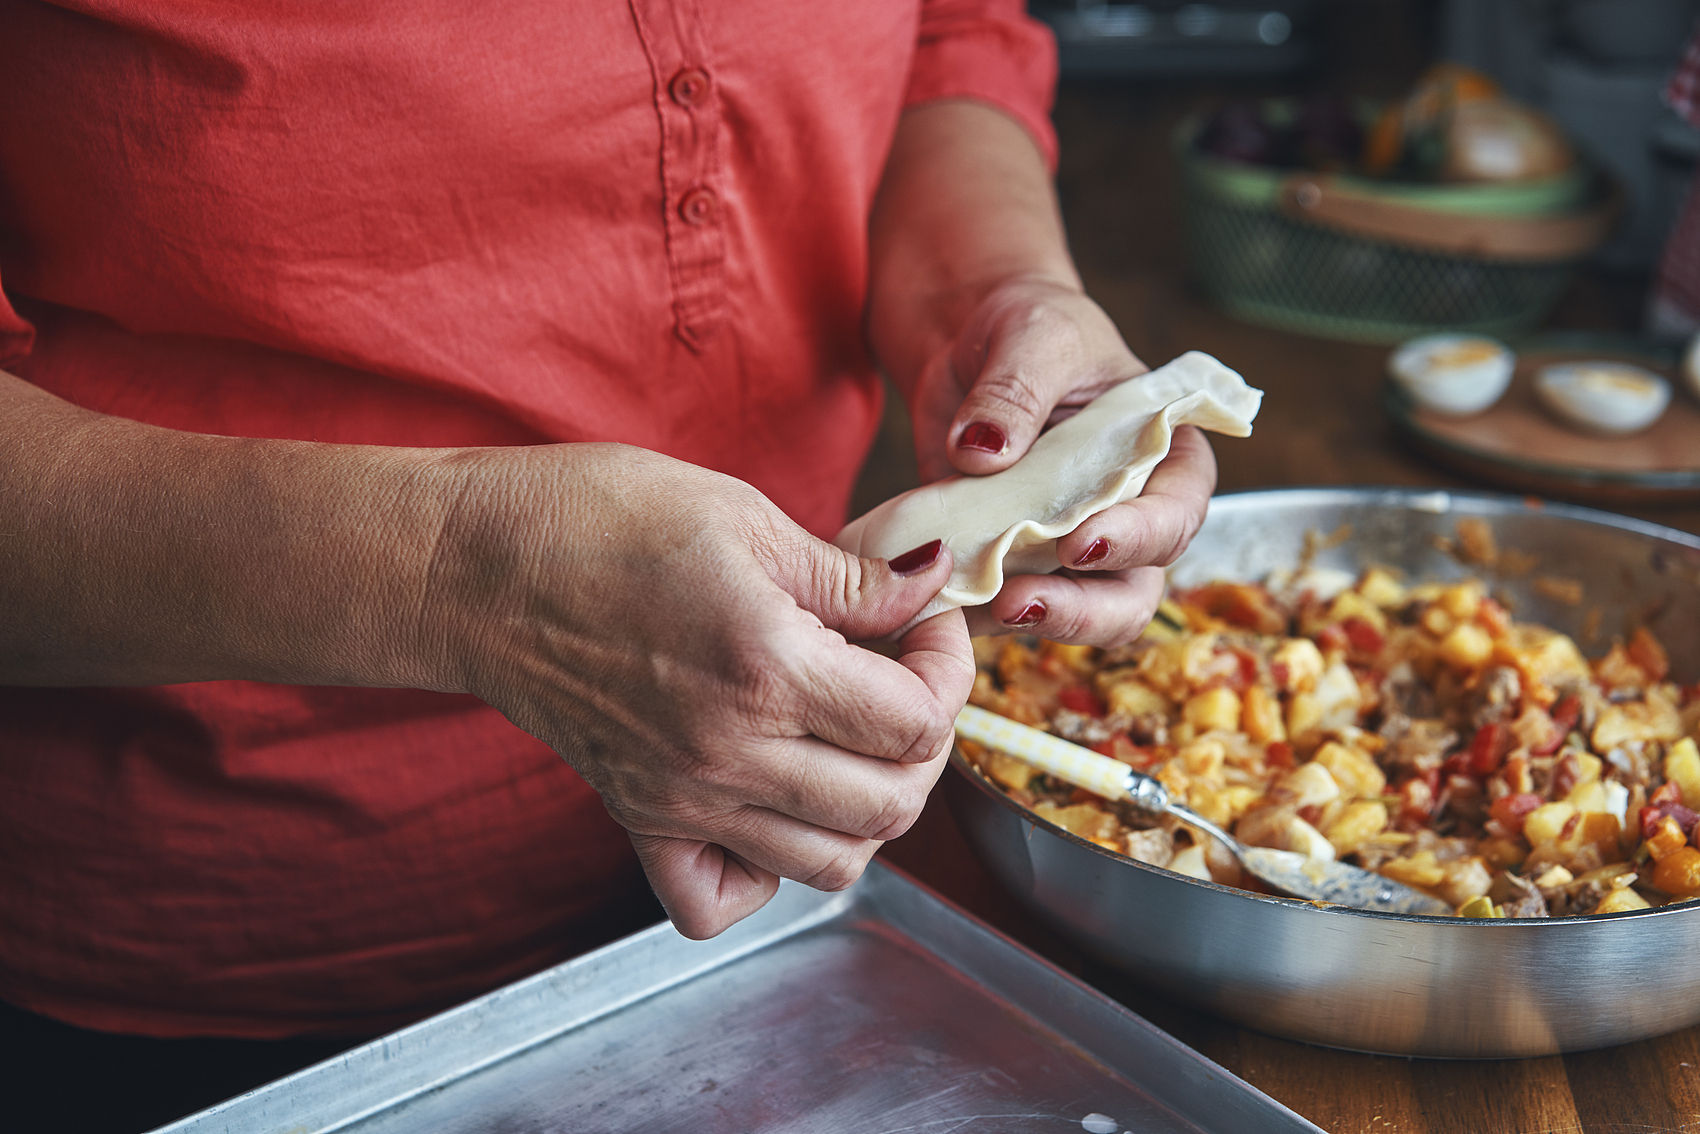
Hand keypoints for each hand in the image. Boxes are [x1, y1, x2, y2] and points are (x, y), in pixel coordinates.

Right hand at [422, 443, 973, 938]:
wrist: (472, 566)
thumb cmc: (599, 519)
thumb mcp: (745, 519)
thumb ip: (851, 577)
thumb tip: (932, 583)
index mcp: (768, 669)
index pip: (918, 721)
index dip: (948, 666)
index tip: (925, 623)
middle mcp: (730, 755)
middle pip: (893, 804)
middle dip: (925, 739)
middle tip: (899, 675)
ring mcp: (684, 799)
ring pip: (832, 864)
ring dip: (869, 808)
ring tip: (851, 737)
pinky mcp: (641, 817)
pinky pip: (720, 900)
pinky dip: (766, 875)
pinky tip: (773, 804)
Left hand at [907, 277, 1217, 645]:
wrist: (964, 335)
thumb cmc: (1025, 320)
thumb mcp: (1031, 333)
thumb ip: (1016, 389)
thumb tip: (984, 451)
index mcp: (1162, 453)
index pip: (1177, 512)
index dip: (1141, 538)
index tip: (1080, 541)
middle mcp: (1124, 510)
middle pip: (1134, 588)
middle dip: (1085, 609)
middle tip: (1023, 602)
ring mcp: (1064, 543)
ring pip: (1075, 612)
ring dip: (1033, 624)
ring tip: (980, 610)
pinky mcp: (1006, 557)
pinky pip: (1000, 602)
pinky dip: (975, 612)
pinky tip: (938, 606)